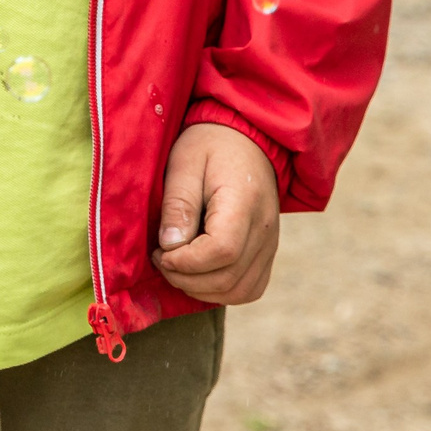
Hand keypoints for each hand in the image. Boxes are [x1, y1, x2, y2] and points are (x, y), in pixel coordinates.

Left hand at [152, 123, 281, 305]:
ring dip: (201, 289)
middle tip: (161, 260)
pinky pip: (249, 288)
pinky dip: (221, 291)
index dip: (186, 262)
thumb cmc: (210, 146)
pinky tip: (198, 274)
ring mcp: (270, 244)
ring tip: (177, 267)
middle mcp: (265, 229)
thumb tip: (170, 246)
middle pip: (229, 277)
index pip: (222, 250)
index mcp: (244, 202)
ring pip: (240, 290)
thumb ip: (178, 204)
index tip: (160, 252)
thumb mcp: (184, 163)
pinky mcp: (267, 252)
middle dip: (186, 279)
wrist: (246, 140)